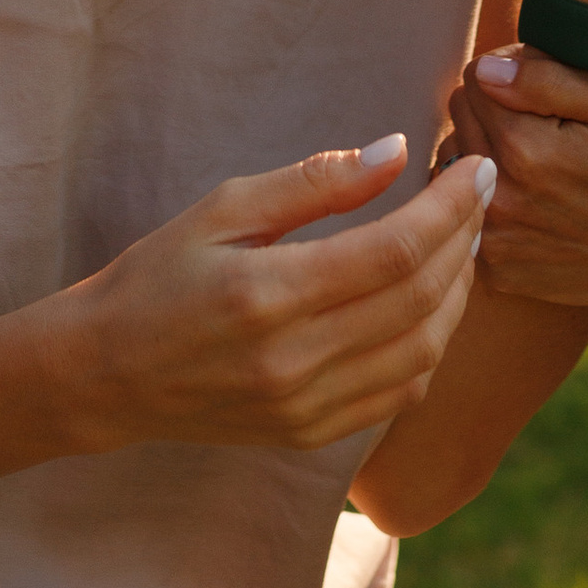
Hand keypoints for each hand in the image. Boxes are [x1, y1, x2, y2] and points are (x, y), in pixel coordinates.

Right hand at [45, 137, 497, 454]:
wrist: (107, 371)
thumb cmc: (160, 274)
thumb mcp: (223, 207)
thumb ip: (314, 182)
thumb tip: (396, 152)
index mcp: (268, 294)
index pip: (395, 251)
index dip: (450, 208)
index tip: (478, 169)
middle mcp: (294, 361)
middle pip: (421, 301)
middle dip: (465, 240)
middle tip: (480, 194)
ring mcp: (305, 408)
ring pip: (423, 352)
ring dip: (459, 294)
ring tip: (463, 242)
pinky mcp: (310, 435)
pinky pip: (400, 393)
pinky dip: (431, 343)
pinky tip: (431, 302)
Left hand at [454, 43, 587, 317]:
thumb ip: (552, 80)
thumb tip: (488, 69)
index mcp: (529, 150)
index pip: (477, 77)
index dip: (513, 72)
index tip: (547, 90)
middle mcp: (500, 197)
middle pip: (460, 114)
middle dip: (495, 108)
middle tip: (546, 126)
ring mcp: (493, 239)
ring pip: (453, 158)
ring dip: (484, 150)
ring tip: (538, 162)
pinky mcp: (493, 267)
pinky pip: (463, 206)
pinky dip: (486, 195)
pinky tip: (530, 200)